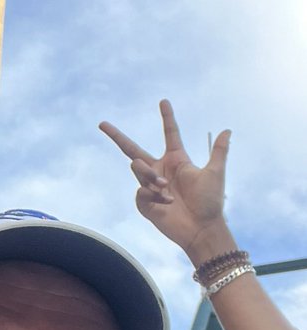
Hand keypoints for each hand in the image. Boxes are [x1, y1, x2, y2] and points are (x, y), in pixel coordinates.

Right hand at [99, 99, 232, 260]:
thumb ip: (219, 151)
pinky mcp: (144, 202)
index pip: (169, 134)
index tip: (164, 101)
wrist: (202, 229)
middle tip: (102, 123)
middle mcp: (160, 170)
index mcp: (177, 160)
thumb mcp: (215, 173)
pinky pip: (140, 191)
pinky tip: (165, 202)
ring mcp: (150, 186)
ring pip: (138, 169)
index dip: (167, 118)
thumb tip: (227, 130)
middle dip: (116, 136)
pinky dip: (152, 194)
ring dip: (151, 177)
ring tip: (166, 188)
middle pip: (133, 149)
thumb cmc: (210, 202)